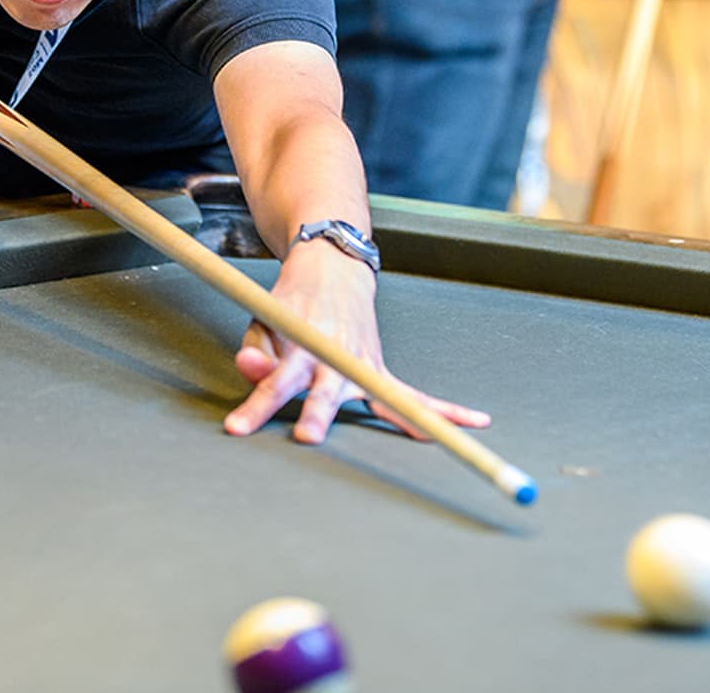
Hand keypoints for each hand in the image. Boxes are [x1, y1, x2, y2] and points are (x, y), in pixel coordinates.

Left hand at [222, 242, 490, 443]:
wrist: (333, 269)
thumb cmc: (293, 304)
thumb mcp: (265, 320)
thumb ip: (256, 352)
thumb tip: (251, 373)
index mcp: (303, 342)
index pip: (276, 379)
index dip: (258, 402)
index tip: (238, 428)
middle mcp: (337, 355)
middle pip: (328, 390)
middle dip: (320, 412)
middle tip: (308, 435)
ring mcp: (363, 365)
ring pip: (385, 396)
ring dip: (413, 418)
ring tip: (444, 439)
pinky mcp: (378, 371)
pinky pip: (412, 397)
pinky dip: (442, 411)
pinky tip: (472, 422)